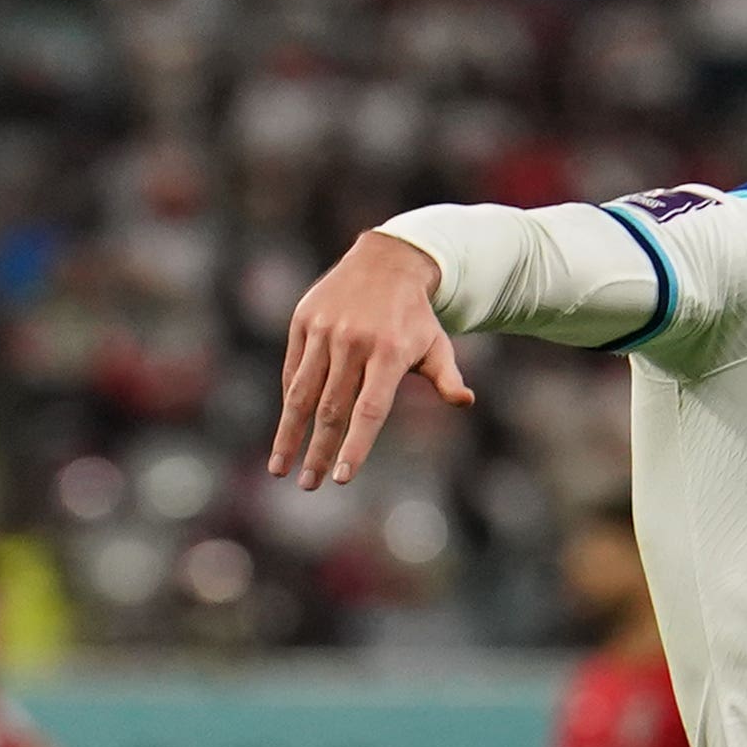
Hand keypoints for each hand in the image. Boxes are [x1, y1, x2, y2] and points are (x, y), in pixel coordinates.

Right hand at [269, 232, 475, 489]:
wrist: (386, 260)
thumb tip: (465, 402)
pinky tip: (287, 430)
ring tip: (280, 468)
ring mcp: (324, 330)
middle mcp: (352, 342)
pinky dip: (289, 402)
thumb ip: (446, 377)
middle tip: (308, 486)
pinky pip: (293, 370)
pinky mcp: (303, 321)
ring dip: (289, 434)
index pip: (368, 410)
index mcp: (388, 353)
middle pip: (330, 409)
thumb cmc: (415, 317)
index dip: (354, 447)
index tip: (341, 478)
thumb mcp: (437, 345)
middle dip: (317, 452)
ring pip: (301, 393)